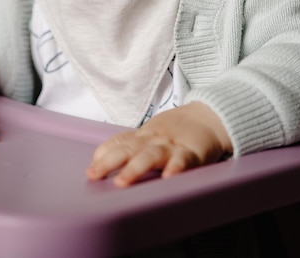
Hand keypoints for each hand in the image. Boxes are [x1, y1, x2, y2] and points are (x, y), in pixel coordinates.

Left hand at [86, 102, 231, 186]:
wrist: (209, 118)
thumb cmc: (176, 131)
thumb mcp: (149, 135)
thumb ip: (127, 145)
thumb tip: (98, 159)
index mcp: (143, 136)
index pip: (120, 142)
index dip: (104, 153)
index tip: (91, 169)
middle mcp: (154, 139)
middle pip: (129, 148)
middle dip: (110, 161)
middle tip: (94, 174)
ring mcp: (172, 145)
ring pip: (152, 155)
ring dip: (136, 167)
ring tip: (122, 181)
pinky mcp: (193, 152)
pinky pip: (183, 160)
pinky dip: (176, 167)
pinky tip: (168, 176)